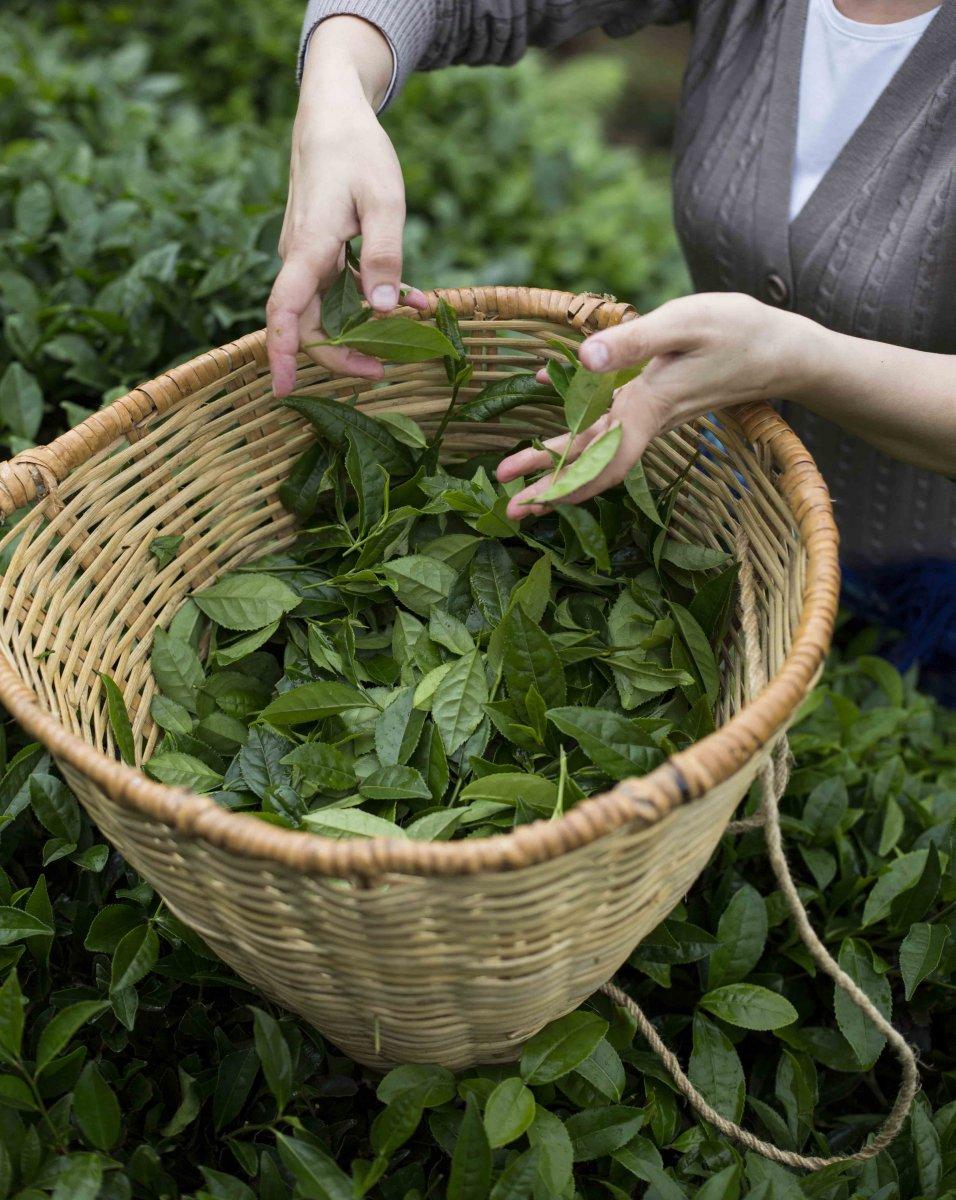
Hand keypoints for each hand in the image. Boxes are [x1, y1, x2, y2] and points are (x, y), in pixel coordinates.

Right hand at [267, 17, 427, 396]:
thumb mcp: (385, 201)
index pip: (284, 311)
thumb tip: (382, 312)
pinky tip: (413, 303)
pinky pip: (339, 290)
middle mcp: (300, 258)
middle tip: (382, 371)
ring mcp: (307, 257)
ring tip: (407, 339)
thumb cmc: (357, 150)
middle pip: (306, 325)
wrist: (333, 113)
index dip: (282, 354)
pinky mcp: (321, 252)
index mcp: (309, 247)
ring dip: (361, 331)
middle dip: (341, 356)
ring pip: (324, 312)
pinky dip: (370, 302)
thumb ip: (384, 258)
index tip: (284, 390)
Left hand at [497, 292, 814, 519]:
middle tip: (507, 506)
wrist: (784, 349)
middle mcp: (644, 419)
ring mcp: (649, 411)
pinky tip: (548, 386)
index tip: (527, 504)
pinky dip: (576, 416)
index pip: (599, 463)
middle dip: (547, 486)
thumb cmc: (738, 332)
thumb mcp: (684, 324)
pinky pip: (609, 416)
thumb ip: (632, 341)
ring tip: (515, 471)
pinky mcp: (653, 396)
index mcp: (646, 408)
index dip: (562, 486)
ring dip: (554, 459)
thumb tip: (582, 359)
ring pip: (595, 445)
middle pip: (589, 463)